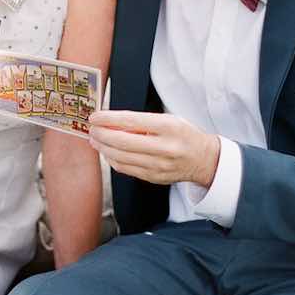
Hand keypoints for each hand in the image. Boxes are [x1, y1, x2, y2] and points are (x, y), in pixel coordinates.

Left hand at [87, 110, 220, 186]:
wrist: (203, 159)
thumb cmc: (183, 135)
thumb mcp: (168, 119)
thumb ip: (141, 121)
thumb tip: (110, 123)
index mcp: (169, 127)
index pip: (130, 121)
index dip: (108, 119)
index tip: (94, 117)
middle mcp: (164, 148)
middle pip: (122, 142)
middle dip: (101, 135)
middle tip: (91, 129)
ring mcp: (159, 165)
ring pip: (120, 158)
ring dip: (103, 148)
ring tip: (95, 140)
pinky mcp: (154, 178)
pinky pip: (125, 169)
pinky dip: (112, 160)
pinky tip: (107, 152)